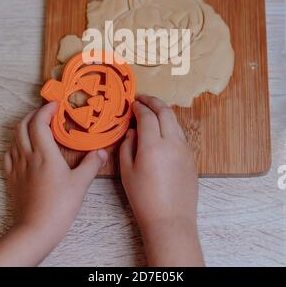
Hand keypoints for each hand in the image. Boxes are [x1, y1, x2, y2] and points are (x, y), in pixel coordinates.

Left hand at [0, 102, 107, 265]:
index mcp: (45, 154)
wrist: (36, 230)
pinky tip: (21, 149)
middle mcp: (28, 156)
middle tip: (45, 113)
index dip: (46, 110)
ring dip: (23, 127)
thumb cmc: (59, 206)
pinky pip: (8, 155)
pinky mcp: (12, 178)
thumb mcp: (80, 183)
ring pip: (14, 139)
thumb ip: (91, 165)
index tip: (56, 105)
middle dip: (33, 114)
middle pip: (23, 126)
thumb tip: (102, 152)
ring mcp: (18, 167)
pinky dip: (14, 145)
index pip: (39, 122)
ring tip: (35, 127)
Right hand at [120, 95, 203, 266]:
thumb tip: (132, 131)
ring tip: (152, 111)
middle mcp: (172, 142)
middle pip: (165, 111)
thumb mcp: (127, 172)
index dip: (139, 107)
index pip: (147, 116)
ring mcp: (185, 149)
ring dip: (163, 111)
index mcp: (153, 145)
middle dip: (153, 101)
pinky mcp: (191, 157)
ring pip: (175, 120)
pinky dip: (170, 125)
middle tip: (142, 99)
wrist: (170, 219)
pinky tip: (162, 130)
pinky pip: (180, 133)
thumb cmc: (143, 198)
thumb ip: (128, 146)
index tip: (132, 103)